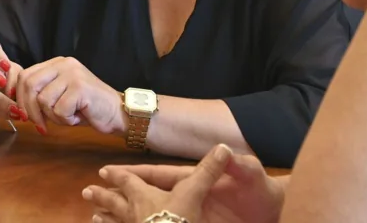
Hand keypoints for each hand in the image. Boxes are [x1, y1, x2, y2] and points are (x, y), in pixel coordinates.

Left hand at [15, 56, 121, 134]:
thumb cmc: (87, 108)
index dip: (20, 97)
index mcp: (56, 63)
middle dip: (31, 110)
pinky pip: (59, 110)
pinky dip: (65, 120)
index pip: (26, 76)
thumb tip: (17, 106)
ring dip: (53, 116)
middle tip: (40, 125)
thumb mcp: (60, 97)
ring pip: (44, 100)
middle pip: (30, 85)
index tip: (23, 114)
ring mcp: (72, 74)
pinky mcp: (80, 88)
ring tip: (69, 116)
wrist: (117, 113)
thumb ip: (41, 94)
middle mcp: (63, 64)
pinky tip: (78, 117)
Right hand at [85, 144, 277, 222]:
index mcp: (195, 181)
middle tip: (91, 194)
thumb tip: (227, 152)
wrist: (276, 210)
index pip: (160, 175)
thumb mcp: (253, 175)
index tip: (109, 171)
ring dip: (125, 216)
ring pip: (151, 215)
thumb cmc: (263, 191)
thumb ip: (241, 164)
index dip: (136, 173)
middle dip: (120, 194)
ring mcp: (190, 215)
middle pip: (148, 195)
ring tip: (98, 219)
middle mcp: (188, 197)